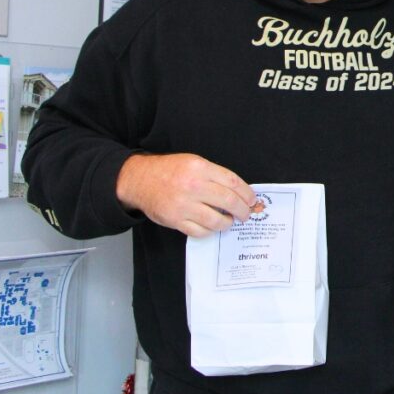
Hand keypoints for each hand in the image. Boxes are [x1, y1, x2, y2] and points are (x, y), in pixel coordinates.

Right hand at [116, 153, 255, 237]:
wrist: (140, 180)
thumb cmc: (170, 171)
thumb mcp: (194, 162)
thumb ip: (215, 175)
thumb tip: (239, 192)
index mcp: (200, 168)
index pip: (233, 182)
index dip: (247, 193)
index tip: (252, 200)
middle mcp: (192, 186)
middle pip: (229, 201)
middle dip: (242, 210)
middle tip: (246, 214)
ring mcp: (183, 205)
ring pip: (216, 220)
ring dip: (228, 223)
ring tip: (230, 221)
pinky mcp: (175, 220)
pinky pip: (200, 231)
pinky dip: (210, 231)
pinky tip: (213, 226)